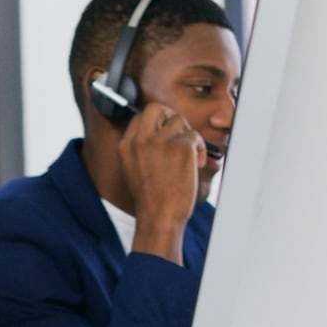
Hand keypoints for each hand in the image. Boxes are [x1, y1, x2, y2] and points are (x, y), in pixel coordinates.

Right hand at [119, 102, 206, 261]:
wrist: (159, 218)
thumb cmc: (151, 201)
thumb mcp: (134, 170)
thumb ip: (142, 149)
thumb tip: (163, 133)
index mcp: (126, 145)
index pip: (140, 118)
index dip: (156, 123)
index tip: (165, 136)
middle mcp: (140, 140)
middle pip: (156, 108)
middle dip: (170, 117)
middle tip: (179, 134)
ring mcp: (160, 142)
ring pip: (179, 120)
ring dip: (188, 136)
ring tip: (190, 156)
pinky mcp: (180, 147)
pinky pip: (195, 135)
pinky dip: (200, 149)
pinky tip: (197, 164)